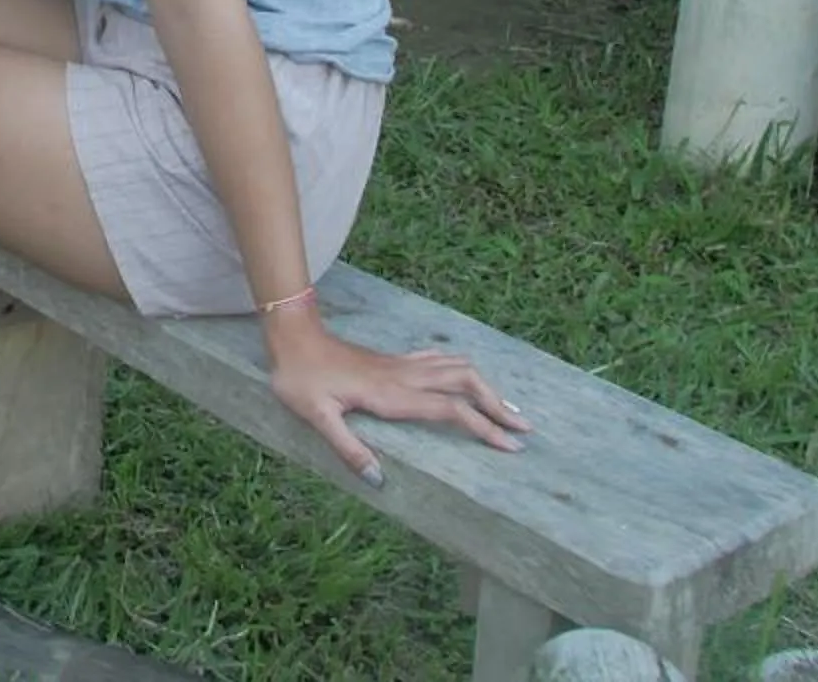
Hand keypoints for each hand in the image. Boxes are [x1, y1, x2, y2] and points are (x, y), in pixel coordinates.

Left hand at [265, 317, 528, 483]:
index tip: (511, 445)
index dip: (484, 427)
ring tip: (508, 409)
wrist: (292, 336)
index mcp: (391, 395)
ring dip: (486, 386)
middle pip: (466, 383)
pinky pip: (440, 361)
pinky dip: (464, 371)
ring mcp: (401, 366)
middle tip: (525, 428)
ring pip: (457, 368)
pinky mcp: (394, 361)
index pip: (450, 411)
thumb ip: (348, 449)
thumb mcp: (316, 418)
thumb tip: (379, 481)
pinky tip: (470, 379)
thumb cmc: (300, 379)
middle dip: (498, 404)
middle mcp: (404, 377)